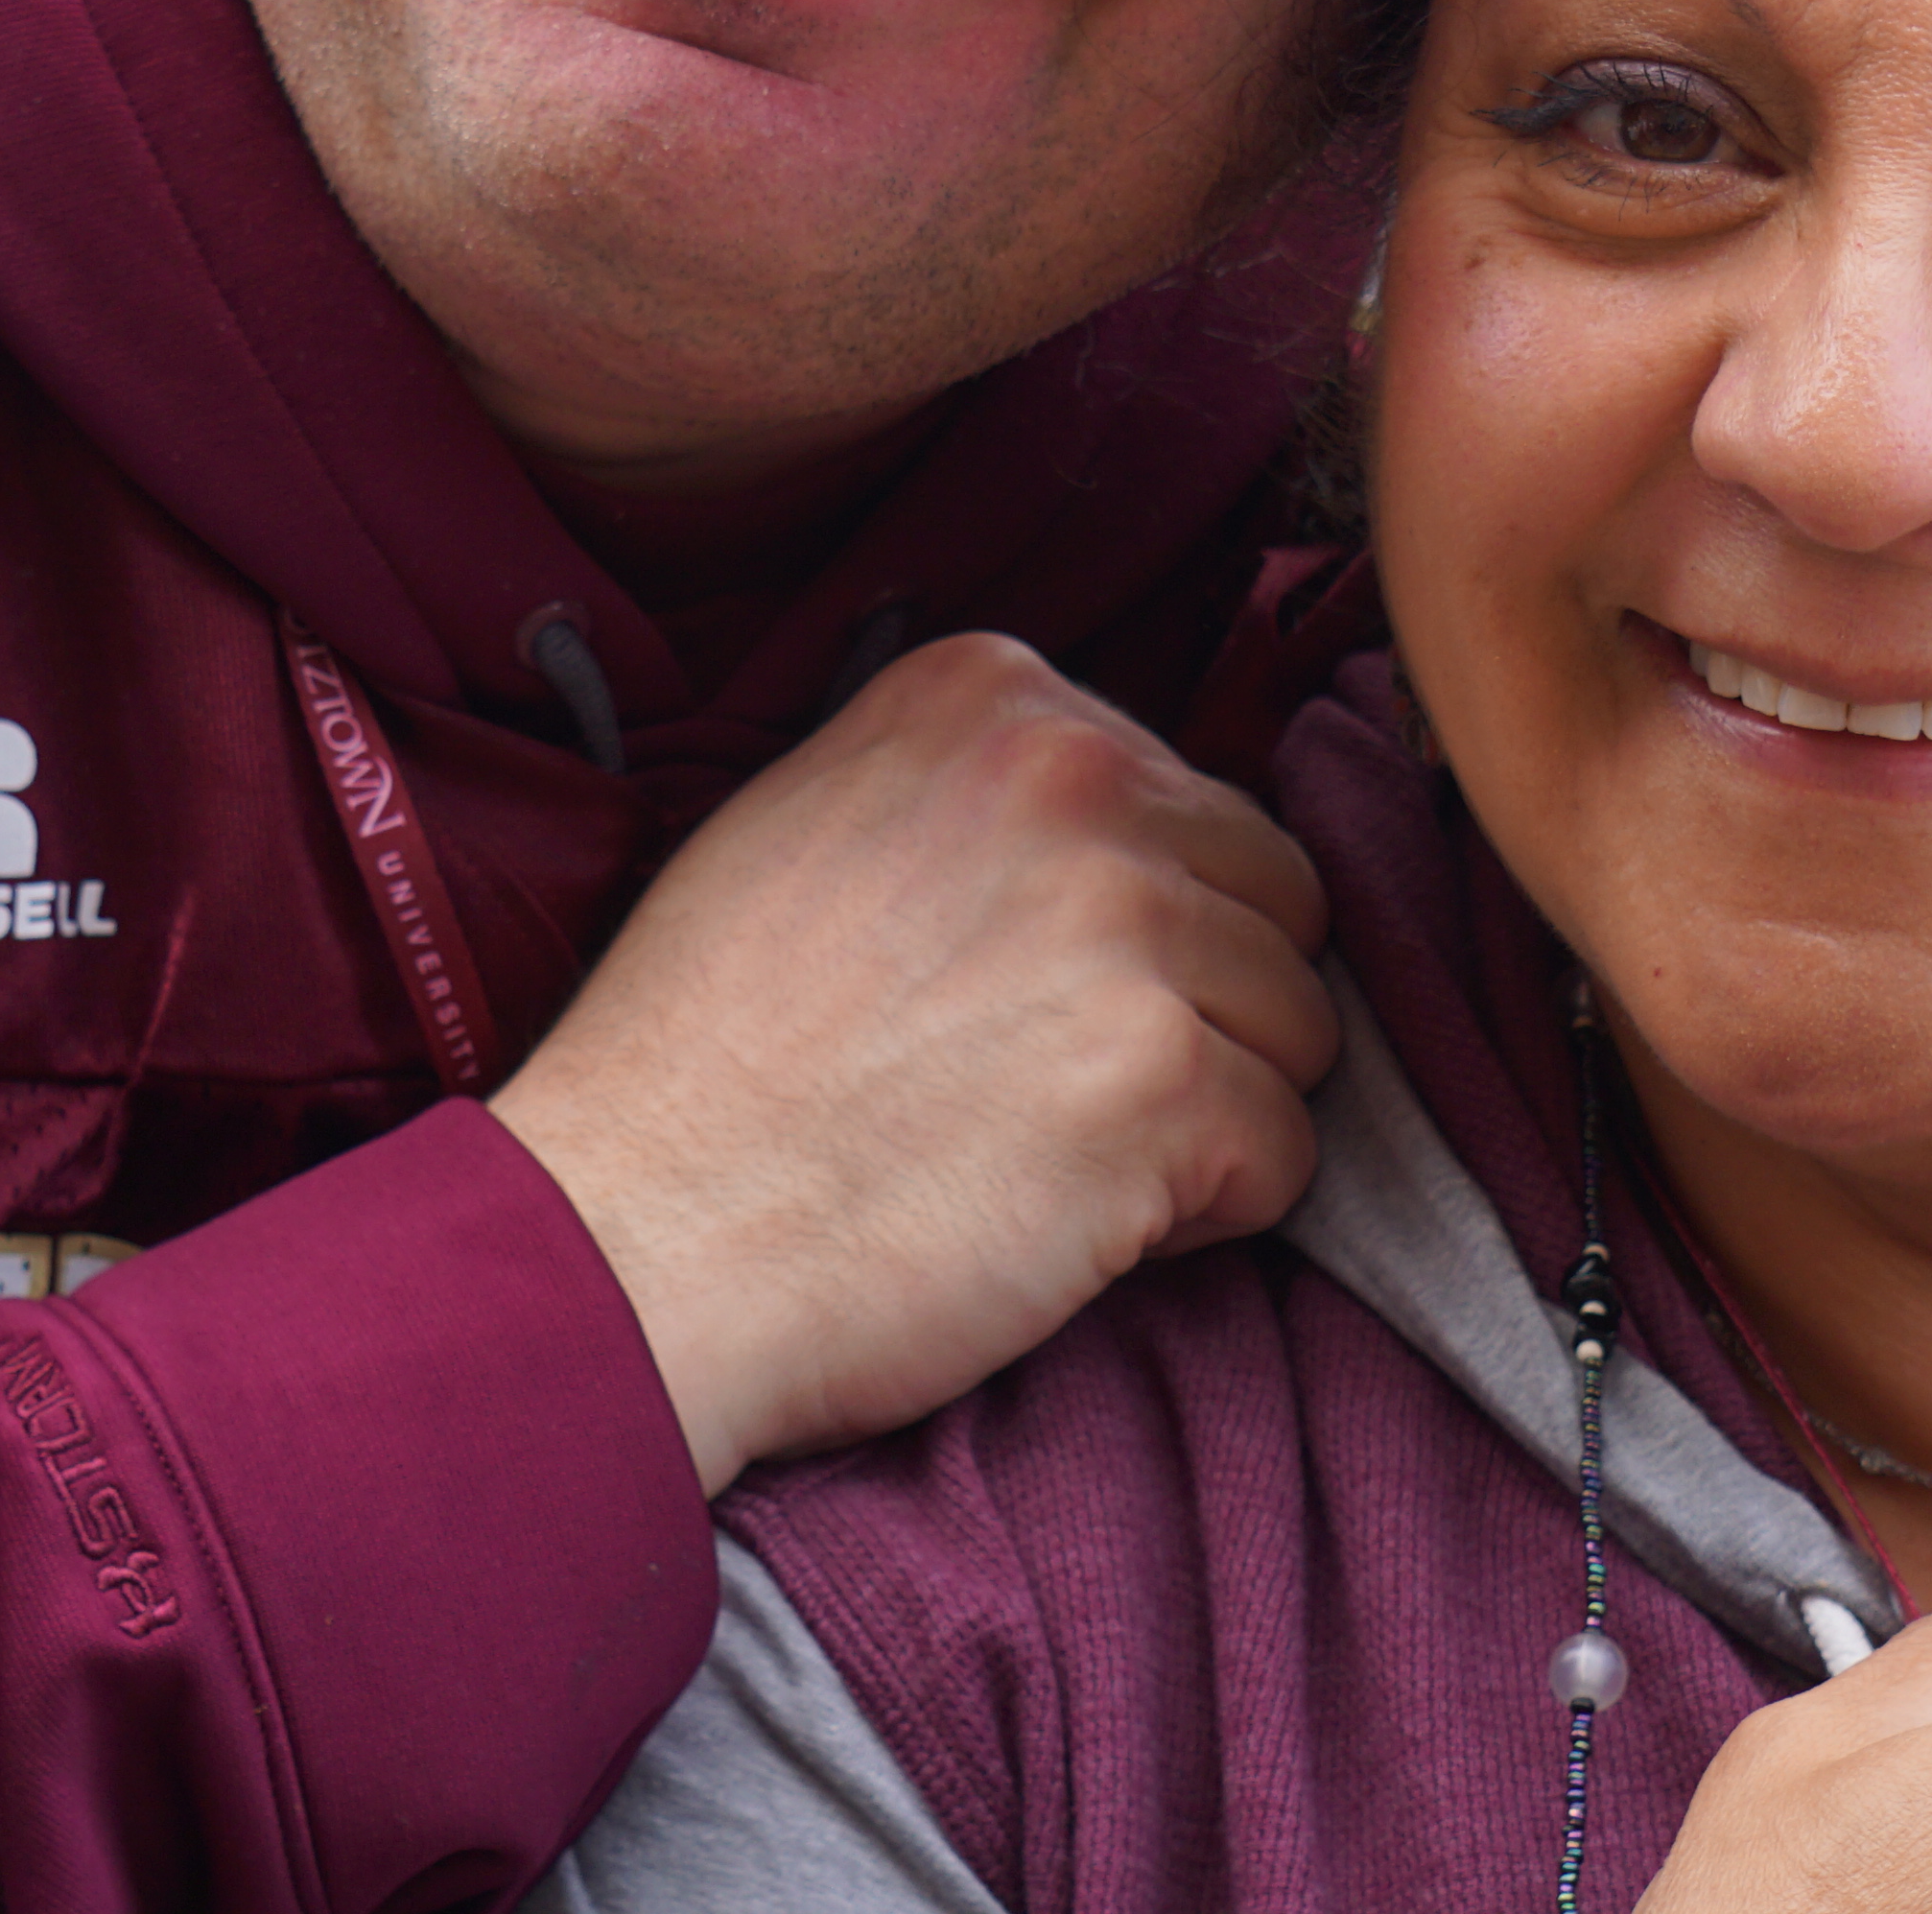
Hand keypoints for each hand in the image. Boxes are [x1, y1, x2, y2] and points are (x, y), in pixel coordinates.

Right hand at [491, 632, 1336, 1488]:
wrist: (632, 1238)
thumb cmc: (709, 1065)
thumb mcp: (814, 821)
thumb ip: (985, 788)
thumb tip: (1149, 820)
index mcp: (995, 693)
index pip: (1194, 803)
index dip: (1136, 928)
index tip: (1018, 995)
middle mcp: (1074, 775)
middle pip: (1274, 902)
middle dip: (1201, 1009)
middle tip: (1050, 1091)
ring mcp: (1126, 923)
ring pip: (1299, 1026)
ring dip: (1207, 1113)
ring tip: (1050, 1155)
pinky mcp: (1163, 1079)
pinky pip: (1290, 1154)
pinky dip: (1206, 1213)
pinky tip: (1071, 1220)